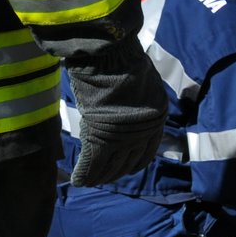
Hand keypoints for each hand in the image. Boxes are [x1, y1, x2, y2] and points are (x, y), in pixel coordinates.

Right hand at [66, 36, 168, 186]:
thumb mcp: (138, 78)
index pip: (147, 150)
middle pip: (130, 162)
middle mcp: (145, 131)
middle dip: (116, 172)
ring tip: (89, 180)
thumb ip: (134, 95)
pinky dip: (85, 174)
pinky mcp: (103, 140)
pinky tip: (78, 180)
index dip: (134, 162)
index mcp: (157, 115)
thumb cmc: (122, 60)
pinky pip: (93, 164)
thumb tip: (124, 95)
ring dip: (100, 176)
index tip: (126, 169)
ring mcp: (125, 137)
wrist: (112, 56)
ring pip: (112, 166)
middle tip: (103, 178)